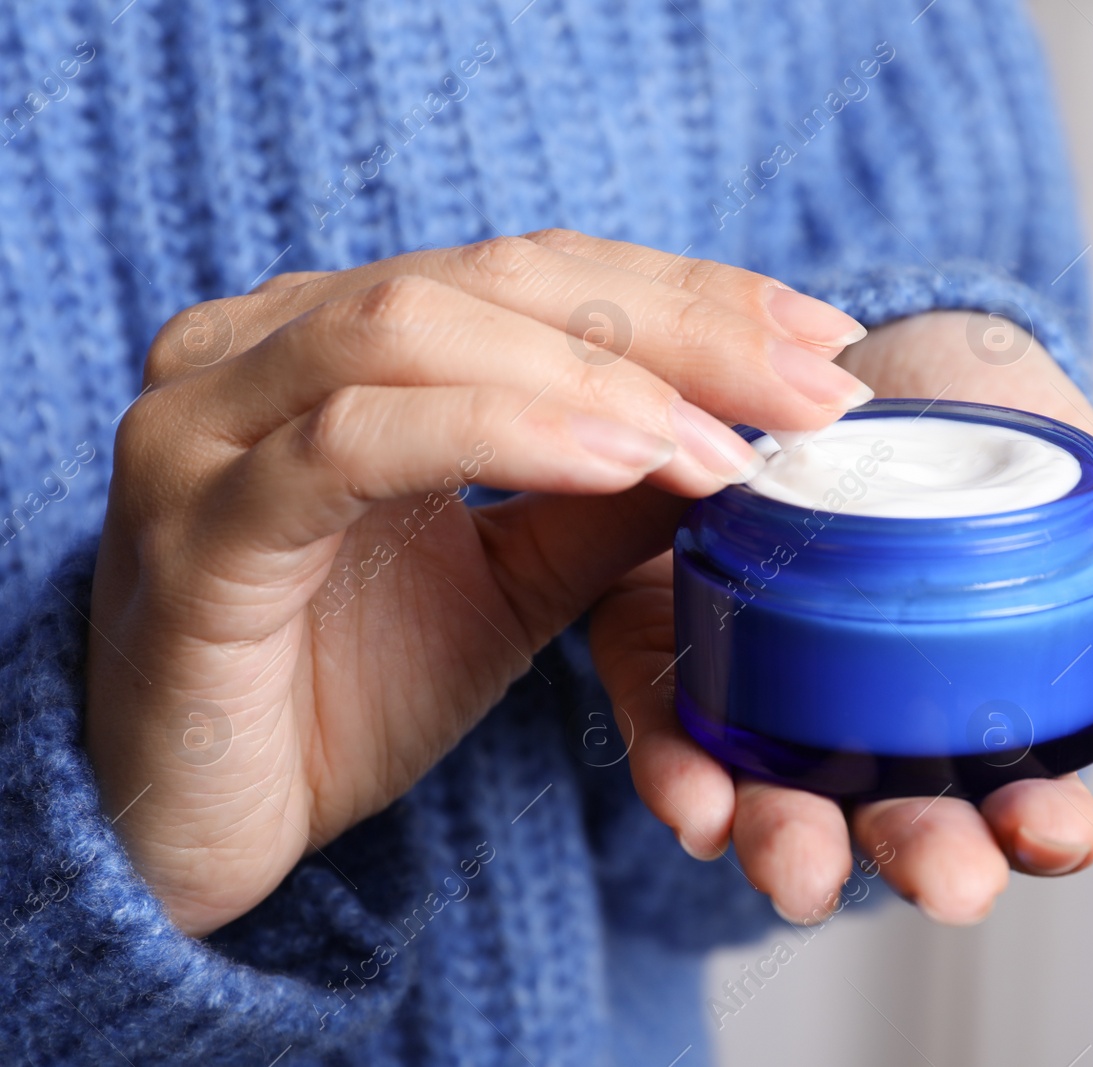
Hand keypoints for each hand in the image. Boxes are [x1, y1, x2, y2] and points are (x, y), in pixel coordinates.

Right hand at [86, 231, 873, 935]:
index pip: (536, 273)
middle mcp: (259, 347)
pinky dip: (503, 434)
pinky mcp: (198, 524)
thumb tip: (742, 433)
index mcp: (336, 340)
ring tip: (730, 450)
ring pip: (425, 331)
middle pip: (498, 276)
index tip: (824, 339)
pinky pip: (357, 443)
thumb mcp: (509, 581)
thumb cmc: (338, 687)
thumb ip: (603, 496)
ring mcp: (211, 422)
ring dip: (605, 383)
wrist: (192, 824)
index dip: (690, 296)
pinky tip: (623, 466)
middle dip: (677, 326)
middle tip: (814, 385)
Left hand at [589, 310, 1092, 923]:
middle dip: (924, 861)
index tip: (1045, 824)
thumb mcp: (1090, 512)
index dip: (1042, 835)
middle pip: (902, 826)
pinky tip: (702, 803)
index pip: (1021, 809)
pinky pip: (673, 732)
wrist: (881, 332)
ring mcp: (775, 698)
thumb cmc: (994, 429)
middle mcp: (878, 730)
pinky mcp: (683, 651)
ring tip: (804, 870)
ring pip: (782, 805)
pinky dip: (684, 777)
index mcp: (985, 716)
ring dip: (792, 850)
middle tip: (946, 880)